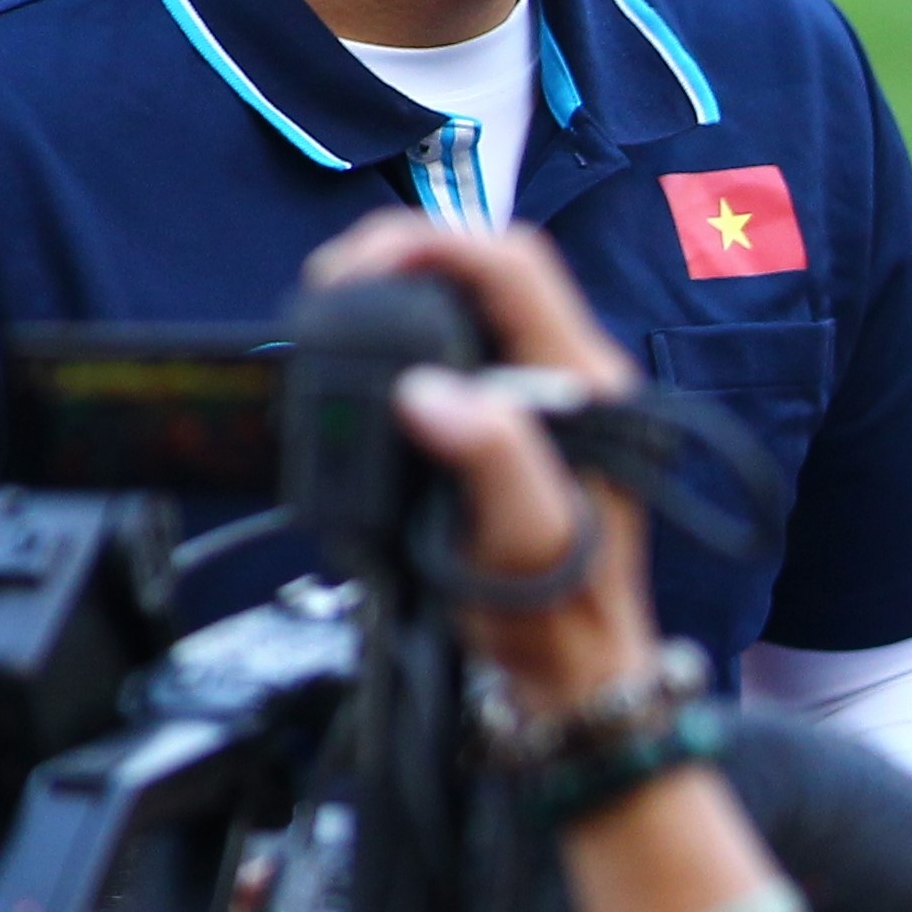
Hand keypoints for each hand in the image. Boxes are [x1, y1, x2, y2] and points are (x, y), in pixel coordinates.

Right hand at [303, 214, 654, 712]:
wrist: (568, 668)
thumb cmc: (556, 610)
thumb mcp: (526, 538)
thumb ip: (490, 457)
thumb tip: (426, 391)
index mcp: (585, 382)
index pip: (514, 264)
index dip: (432, 243)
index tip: (353, 267)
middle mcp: (569, 374)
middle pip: (484, 270)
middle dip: (401, 259)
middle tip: (326, 290)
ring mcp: (540, 394)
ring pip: (465, 305)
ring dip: (397, 296)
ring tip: (332, 319)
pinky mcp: (509, 419)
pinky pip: (454, 350)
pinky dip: (401, 342)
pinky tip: (362, 368)